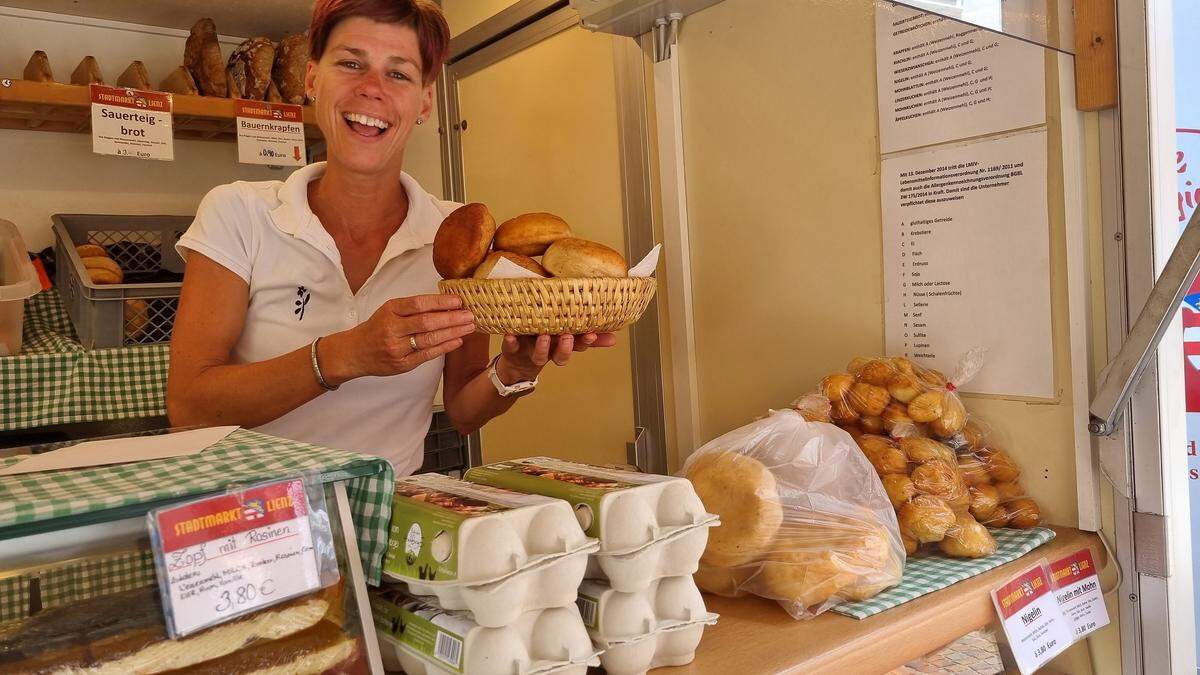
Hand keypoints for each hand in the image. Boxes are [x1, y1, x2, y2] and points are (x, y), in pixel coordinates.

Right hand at [323, 295, 474, 382]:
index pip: (418, 304)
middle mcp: (392, 329)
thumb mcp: (389, 311)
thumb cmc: (377, 328)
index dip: (440, 302)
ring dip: (453, 332)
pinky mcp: (402, 364)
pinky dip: (444, 347)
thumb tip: (445, 303)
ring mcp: (397, 348)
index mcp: (390, 310)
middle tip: (470, 315)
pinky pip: (427, 355)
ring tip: (469, 327)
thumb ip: (412, 308)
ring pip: (429, 339)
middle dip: (452, 318)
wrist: (355, 352)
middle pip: (427, 322)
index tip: (459, 300)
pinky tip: (457, 341)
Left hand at [495, 333, 616, 383]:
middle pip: (559, 355)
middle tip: (567, 336)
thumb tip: (615, 338)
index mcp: (560, 346)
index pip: (577, 346)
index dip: (584, 342)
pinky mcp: (511, 350)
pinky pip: (510, 347)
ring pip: (538, 355)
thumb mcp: (566, 339)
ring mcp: (529, 351)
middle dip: (564, 347)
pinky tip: (510, 335)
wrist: (515, 363)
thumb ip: (588, 338)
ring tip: (544, 336)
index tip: (591, 334)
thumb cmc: (544, 343)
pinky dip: (510, 342)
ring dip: (542, 347)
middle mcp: (547, 351)